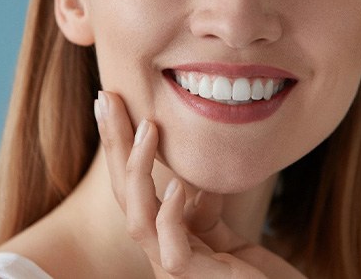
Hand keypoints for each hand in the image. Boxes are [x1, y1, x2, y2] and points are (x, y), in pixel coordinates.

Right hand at [94, 91, 306, 277]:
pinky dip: (169, 216)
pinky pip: (172, 252)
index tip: (114, 101)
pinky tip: (175, 187)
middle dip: (113, 144)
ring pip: (137, 220)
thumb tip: (187, 178)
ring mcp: (175, 270)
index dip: (119, 144)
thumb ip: (201, 208)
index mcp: (164, 234)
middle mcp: (160, 249)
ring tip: (146, 129)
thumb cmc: (253, 275)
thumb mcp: (220, 233)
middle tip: (106, 98)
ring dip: (137, 170)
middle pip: (124, 192)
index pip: (132, 183)